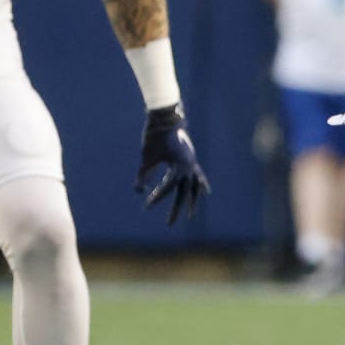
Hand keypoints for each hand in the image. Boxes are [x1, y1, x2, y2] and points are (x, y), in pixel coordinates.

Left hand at [135, 104, 209, 224]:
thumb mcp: (146, 158)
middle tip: (170, 225)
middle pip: (184, 193)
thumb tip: (138, 191)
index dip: (157, 198)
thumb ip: (143, 175)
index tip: (147, 206)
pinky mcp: (191, 160)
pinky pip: (198, 176)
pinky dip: (200, 185)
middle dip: (176, 210)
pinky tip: (206, 194)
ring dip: (191, 202)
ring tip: (190, 215)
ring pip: (194, 187)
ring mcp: (192, 164)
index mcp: (179, 167)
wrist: (166, 119)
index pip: (168, 188)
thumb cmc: (154, 138)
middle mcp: (189, 167)